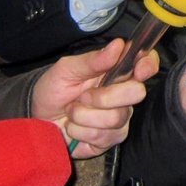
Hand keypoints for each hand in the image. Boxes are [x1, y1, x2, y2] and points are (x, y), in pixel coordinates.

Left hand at [31, 38, 159, 157]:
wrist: (38, 117)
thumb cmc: (54, 88)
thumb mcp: (66, 69)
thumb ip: (92, 59)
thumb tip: (119, 45)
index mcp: (117, 72)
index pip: (146, 64)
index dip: (148, 65)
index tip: (138, 69)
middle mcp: (124, 95)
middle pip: (137, 93)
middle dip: (105, 96)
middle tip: (83, 96)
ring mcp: (120, 119)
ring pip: (116, 118)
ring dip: (85, 115)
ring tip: (72, 111)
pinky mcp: (110, 140)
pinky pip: (104, 136)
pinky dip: (81, 131)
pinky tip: (73, 127)